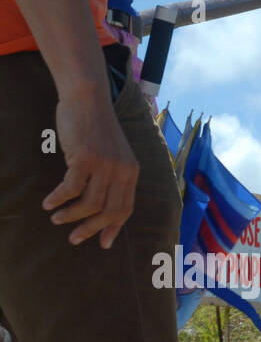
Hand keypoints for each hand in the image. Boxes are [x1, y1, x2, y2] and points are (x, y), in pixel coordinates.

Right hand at [44, 88, 138, 248]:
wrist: (87, 99)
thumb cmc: (94, 127)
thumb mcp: (111, 154)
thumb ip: (110, 176)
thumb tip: (98, 203)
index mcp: (131, 172)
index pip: (126, 208)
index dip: (113, 227)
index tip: (104, 243)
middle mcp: (122, 171)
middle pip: (109, 211)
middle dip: (91, 229)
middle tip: (74, 239)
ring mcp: (105, 165)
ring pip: (90, 203)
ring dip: (71, 216)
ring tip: (57, 220)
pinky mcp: (86, 158)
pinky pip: (71, 188)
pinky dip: (59, 199)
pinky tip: (48, 203)